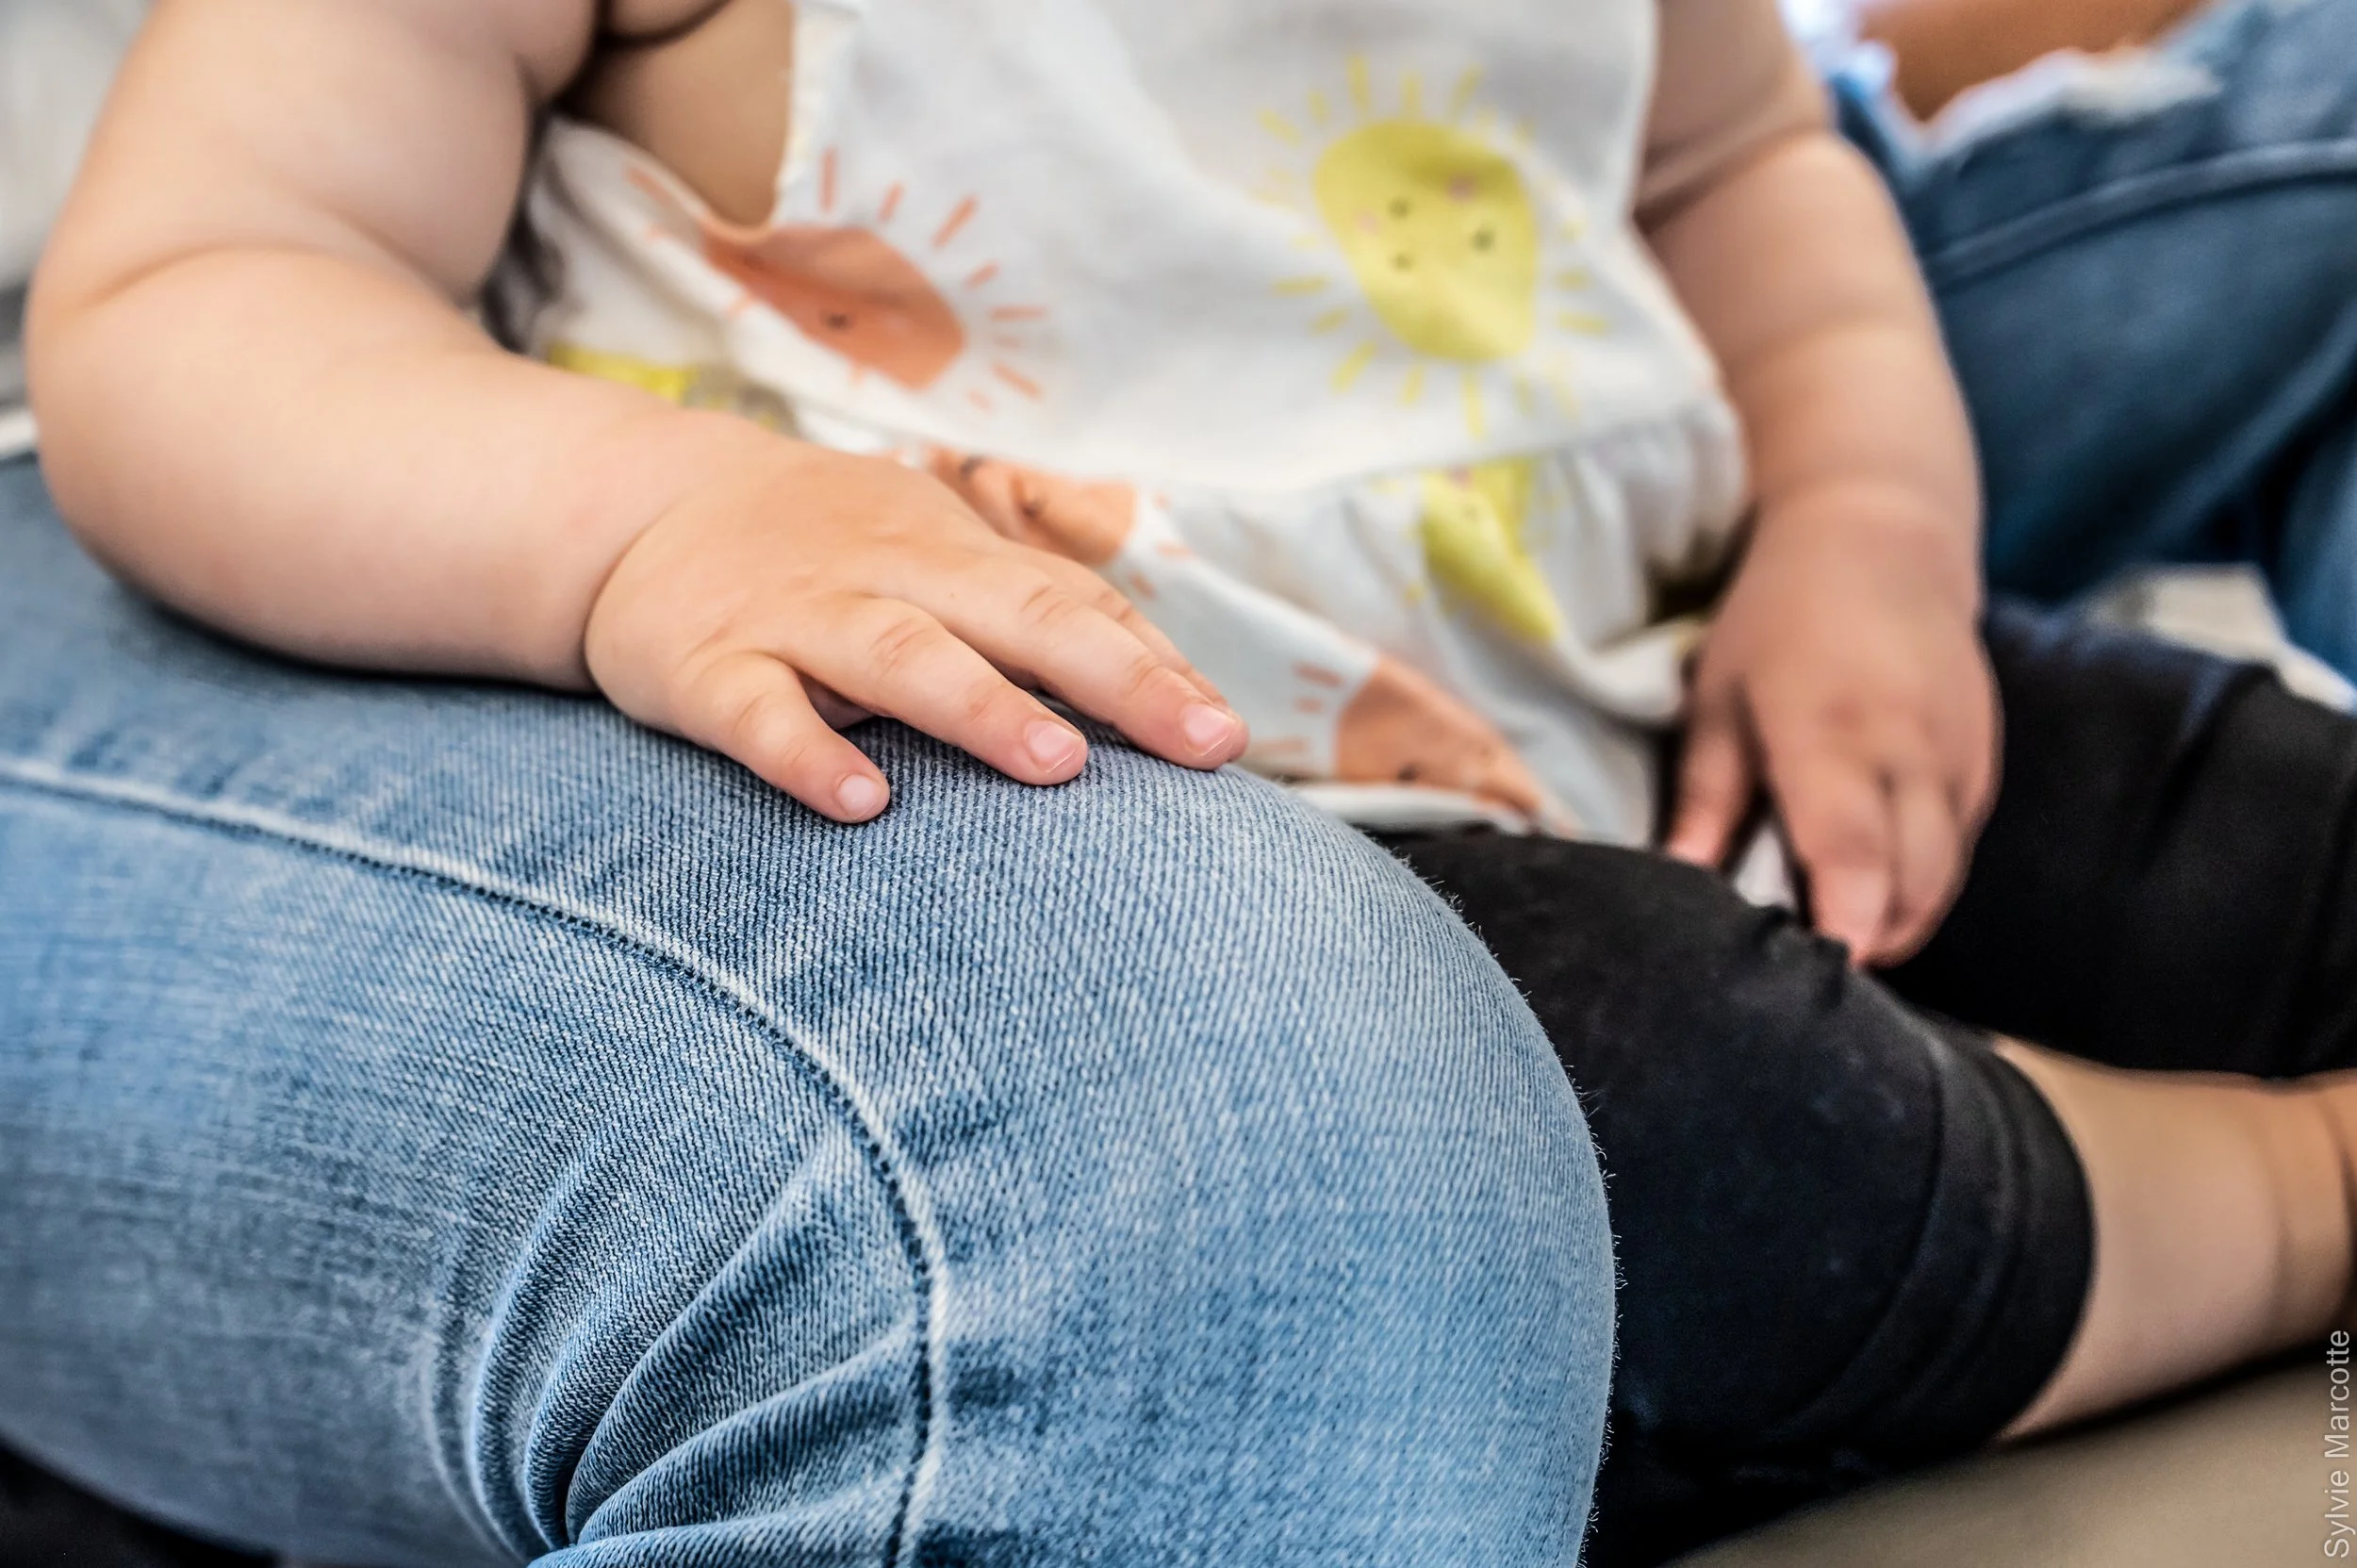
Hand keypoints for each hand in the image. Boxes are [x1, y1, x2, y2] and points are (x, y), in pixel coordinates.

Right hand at [583, 433, 1246, 822]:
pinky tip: (862, 805)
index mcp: (953, 553)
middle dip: (1115, 678)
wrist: (637, 507)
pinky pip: (758, 713)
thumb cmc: (828, 556)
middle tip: (1199, 742)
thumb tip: (1176, 702)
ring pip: (898, 654)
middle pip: (1016, 614)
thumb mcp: (932, 561)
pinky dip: (808, 756)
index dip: (1150, 664)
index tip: (1224, 736)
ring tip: (1058, 763)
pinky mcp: (707, 666)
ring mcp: (797, 616)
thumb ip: (1034, 619)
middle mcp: (888, 574)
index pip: (1069, 600)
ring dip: (980, 707)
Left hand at [1665, 504, 1998, 964]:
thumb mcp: (1719, 696)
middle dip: (1865, 941)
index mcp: (1830, 730)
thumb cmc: (1778, 616)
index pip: (1850, 850)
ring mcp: (1959, 758)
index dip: (1843, 924)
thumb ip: (1705, 795)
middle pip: (1910, 886)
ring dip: (1895, 923)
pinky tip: (1870, 891)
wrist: (1885, 538)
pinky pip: (1958, 851)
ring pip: (1943, 880)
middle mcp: (1909, 750)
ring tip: (1834, 938)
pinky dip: (1919, 886)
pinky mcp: (1985, 764)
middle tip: (1806, 968)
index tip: (1819, 970)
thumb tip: (1679, 879)